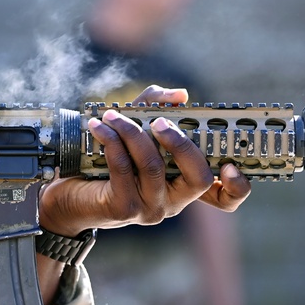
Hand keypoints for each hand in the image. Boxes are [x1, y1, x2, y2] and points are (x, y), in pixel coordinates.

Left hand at [38, 85, 251, 235]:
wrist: (66, 192)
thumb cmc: (106, 160)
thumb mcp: (134, 129)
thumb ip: (155, 107)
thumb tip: (180, 95)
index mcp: (183, 185)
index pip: (225, 197)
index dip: (237, 187)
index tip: (230, 165)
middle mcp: (173, 202)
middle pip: (198, 177)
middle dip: (180, 142)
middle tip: (159, 121)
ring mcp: (150, 209)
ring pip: (154, 166)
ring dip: (132, 133)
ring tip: (113, 115)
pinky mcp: (123, 209)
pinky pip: (122, 169)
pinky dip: (111, 141)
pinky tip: (99, 126)